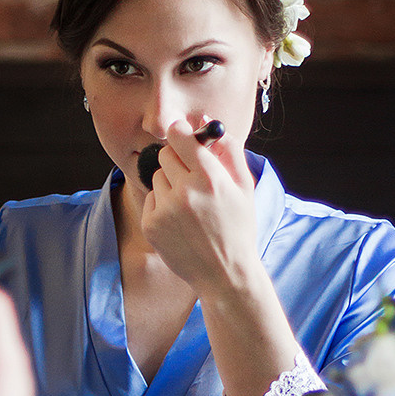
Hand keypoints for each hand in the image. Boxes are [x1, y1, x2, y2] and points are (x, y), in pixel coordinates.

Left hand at [141, 119, 259, 300]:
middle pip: (166, 154)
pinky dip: (162, 206)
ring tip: (190, 207)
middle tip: (192, 178)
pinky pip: (150, 199)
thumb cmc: (238, 227)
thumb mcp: (244, 186)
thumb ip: (228, 149)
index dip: (180, 132)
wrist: (225, 274)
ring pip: (158, 177)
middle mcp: (185, 192)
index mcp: (210, 178)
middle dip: (178, 160)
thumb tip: (205, 121)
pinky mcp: (151, 226)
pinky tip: (180, 222)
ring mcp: (165, 210)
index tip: (181, 134)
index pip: (180, 136)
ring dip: (170, 185)